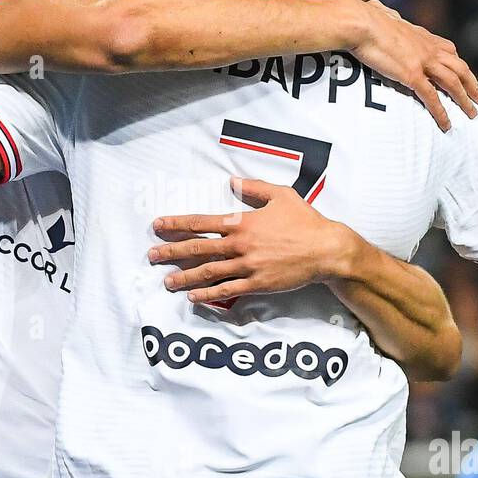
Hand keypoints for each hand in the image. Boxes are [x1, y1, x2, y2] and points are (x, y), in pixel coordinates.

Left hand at [147, 177, 355, 303]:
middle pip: (198, 248)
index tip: (158, 225)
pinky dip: (207, 294)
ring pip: (208, 272)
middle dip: (171, 251)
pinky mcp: (257, 284)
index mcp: (242, 222)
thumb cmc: (305, 221)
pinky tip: (193, 296)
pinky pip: (227, 290)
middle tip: (151, 255)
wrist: (326, 250)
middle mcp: (240, 244)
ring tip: (166, 282)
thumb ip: (253, 187)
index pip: (201, 222)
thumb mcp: (280, 195)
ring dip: (184, 277)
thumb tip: (232, 181)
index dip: (177, 224)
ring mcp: (247, 266)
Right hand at [351, 0, 477, 131]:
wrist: (360, 23)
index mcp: (421, 35)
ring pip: (453, 83)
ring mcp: (422, 62)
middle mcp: (428, 48)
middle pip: (460, 68)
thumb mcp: (381, 13)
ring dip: (464, 100)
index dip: (458, 64)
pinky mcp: (412, 75)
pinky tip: (446, 124)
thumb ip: (386, 15)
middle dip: (473, 85)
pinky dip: (441, 112)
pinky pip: (431, 97)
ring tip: (472, 115)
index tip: (464, 74)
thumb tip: (381, 10)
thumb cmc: (363, 17)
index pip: (448, 50)